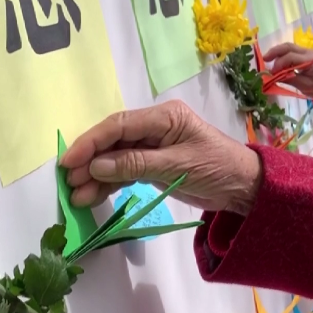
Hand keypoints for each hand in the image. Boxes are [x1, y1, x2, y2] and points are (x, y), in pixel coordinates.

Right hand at [60, 100, 261, 214]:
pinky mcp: (153, 165)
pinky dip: (108, 183)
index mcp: (164, 117)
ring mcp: (153, 146)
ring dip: (96, 175)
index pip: (119, 125)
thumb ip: (136, 164)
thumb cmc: (218, 167)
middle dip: (90, 160)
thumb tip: (96, 165)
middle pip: (113, 141)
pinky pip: (124, 170)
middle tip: (69, 182)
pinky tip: (92, 195)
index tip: (70, 160)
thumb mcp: (177, 165)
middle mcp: (155, 127)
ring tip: (76, 195)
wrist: (243, 187)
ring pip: (115, 158)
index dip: (91, 141)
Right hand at [262, 43, 312, 99]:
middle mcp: (308, 52)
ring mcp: (305, 51)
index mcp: (311, 60)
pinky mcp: (302, 53)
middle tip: (264, 59)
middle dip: (275, 52)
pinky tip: (275, 61)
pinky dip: (281, 55)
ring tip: (267, 59)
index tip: (272, 73)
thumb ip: (288, 79)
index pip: (291, 57)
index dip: (279, 64)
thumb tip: (273, 76)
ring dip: (277, 52)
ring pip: (288, 47)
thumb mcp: (303, 86)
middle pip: (288, 47)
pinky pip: (289, 51)